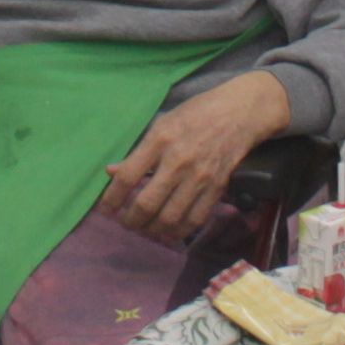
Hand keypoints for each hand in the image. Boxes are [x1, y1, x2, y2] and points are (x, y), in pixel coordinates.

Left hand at [98, 70, 293, 241]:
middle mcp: (179, 161)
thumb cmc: (196, 113)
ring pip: (170, 218)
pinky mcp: (217, 188)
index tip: (105, 209)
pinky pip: (195, 220)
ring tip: (144, 228)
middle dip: (130, 220)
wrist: (239, 113)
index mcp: (160, 140)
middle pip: (147, 204)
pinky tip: (168, 231)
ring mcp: (200, 177)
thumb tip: (112, 172)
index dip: (112, 198)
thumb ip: (138, 151)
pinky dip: (178, 231)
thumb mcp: (162, 123)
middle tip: (125, 222)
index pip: (129, 176)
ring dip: (152, 229)